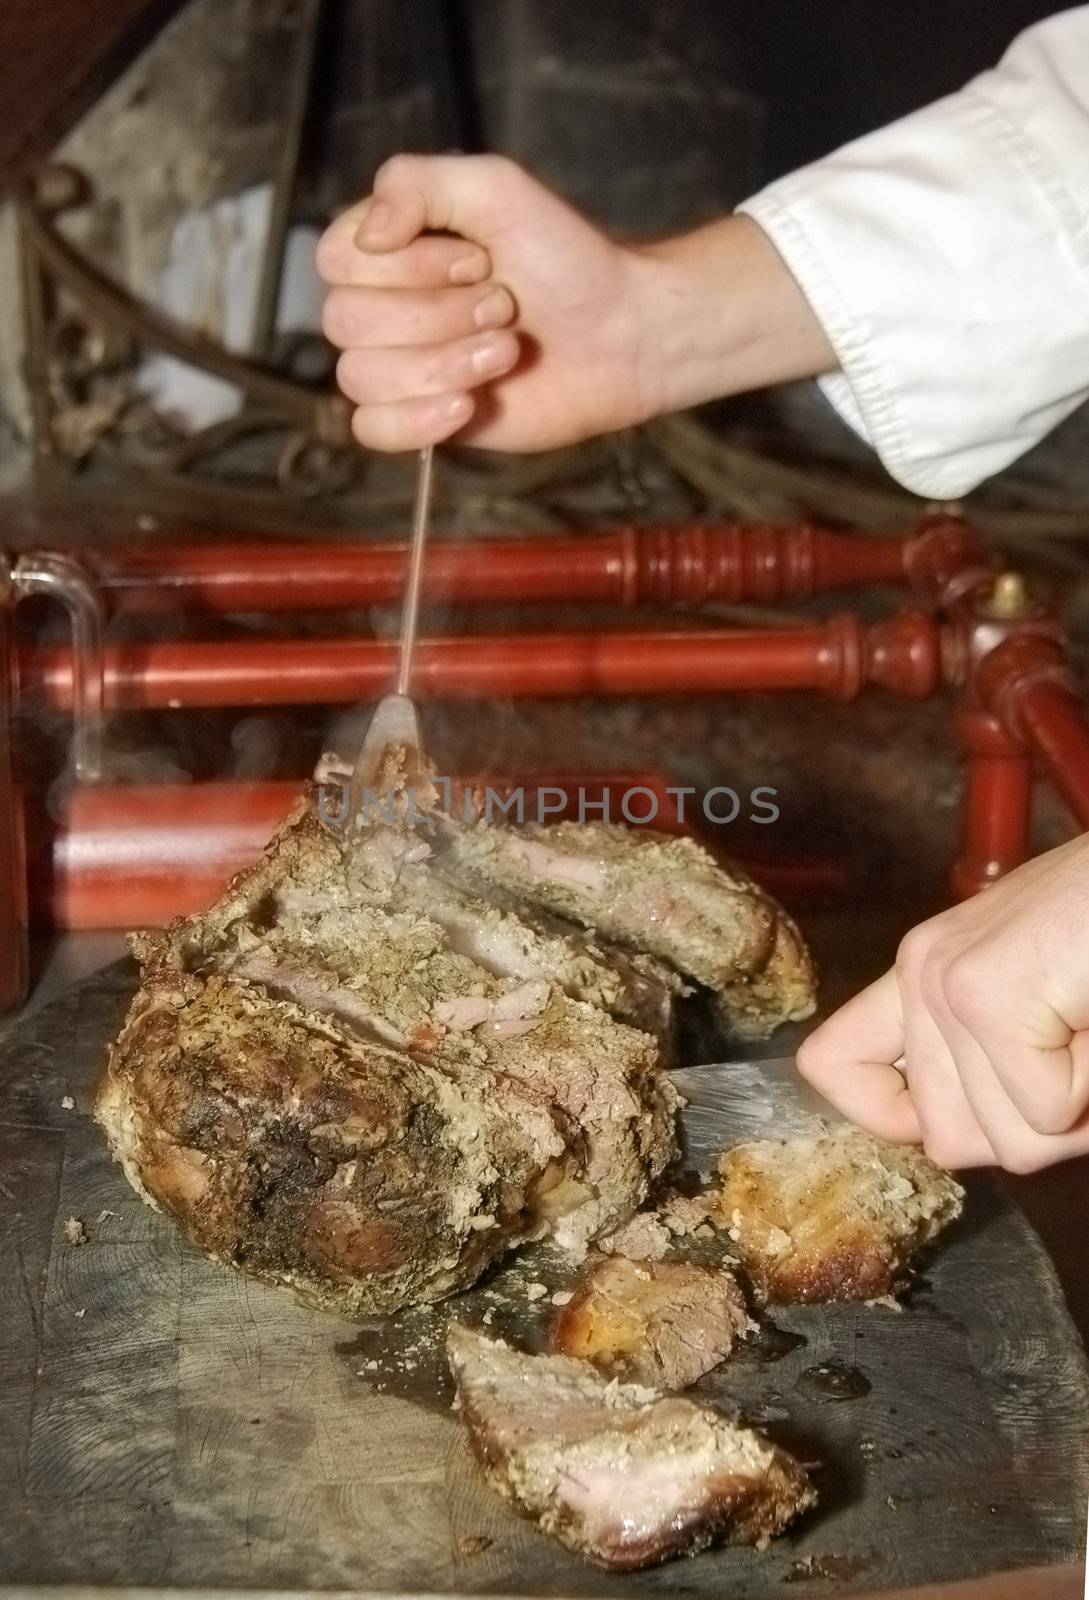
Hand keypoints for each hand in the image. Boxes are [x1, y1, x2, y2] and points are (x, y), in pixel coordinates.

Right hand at [316, 153, 834, 452]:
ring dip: (442, 364)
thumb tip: (367, 233)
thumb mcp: (495, 189)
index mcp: (387, 249)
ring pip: (360, 378)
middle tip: (505, 307)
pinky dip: (416, 420)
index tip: (477, 260)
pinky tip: (467, 405)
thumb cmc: (565, 258)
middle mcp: (383, 307)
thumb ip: (418, 183)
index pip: (336, 260)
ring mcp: (399, 367)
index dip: (404, 267)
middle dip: (437, 316)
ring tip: (505, 351)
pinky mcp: (422, 419)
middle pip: (346, 323)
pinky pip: (372, 430)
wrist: (620, 336)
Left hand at [798, 833, 1088, 1172]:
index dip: (892, 1120)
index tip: (974, 1111)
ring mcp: (948, 983)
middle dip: (1037, 1127)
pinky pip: (1046, 1113)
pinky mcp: (989, 995)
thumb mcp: (1040, 997)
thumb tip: (942, 1134)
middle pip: (947, 1141)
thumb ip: (982, 1059)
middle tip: (1076, 1052)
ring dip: (1074, 1114)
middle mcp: (922, 972)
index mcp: (925, 973)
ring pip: (1008, 1142)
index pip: (834, 1065)